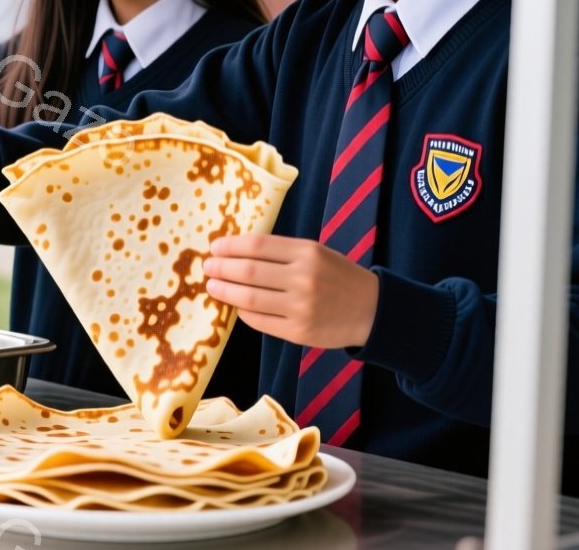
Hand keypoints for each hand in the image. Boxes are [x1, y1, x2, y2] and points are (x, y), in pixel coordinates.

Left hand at [203, 234, 379, 349]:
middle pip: (248, 272)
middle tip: (207, 267)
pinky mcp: (298, 332)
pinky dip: (243, 312)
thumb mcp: (316, 252)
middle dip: (221, 269)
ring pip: (249, 298)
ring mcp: (300, 307)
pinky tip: (237, 306)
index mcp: (307, 252)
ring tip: (213, 286)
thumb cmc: (338, 277)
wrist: (371, 310)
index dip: (230, 246)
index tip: (214, 247)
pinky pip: (259, 321)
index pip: (257, 246)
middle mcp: (303, 278)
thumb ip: (281, 252)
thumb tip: (236, 252)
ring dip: (225, 291)